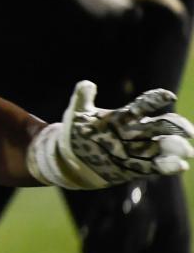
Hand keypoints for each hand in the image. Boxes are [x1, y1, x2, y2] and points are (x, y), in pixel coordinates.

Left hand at [27, 81, 193, 188]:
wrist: (71, 158)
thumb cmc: (77, 132)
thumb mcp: (76, 114)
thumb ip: (82, 99)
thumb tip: (86, 84)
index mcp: (123, 117)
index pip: (143, 105)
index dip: (155, 100)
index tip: (168, 96)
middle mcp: (134, 132)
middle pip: (159, 127)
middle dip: (175, 128)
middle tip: (188, 131)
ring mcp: (135, 151)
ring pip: (160, 148)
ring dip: (174, 149)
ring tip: (187, 151)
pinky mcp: (134, 168)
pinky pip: (152, 167)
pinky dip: (166, 167)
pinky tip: (180, 166)